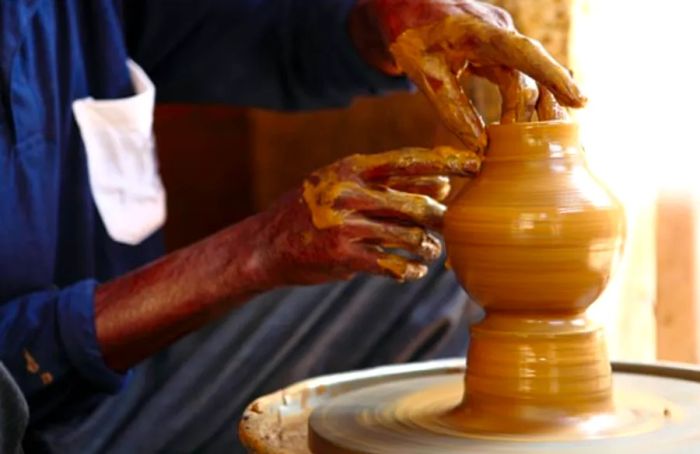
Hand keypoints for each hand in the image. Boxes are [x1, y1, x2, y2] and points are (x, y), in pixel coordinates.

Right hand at [256, 147, 479, 285]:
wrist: (264, 245)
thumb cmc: (310, 210)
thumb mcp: (342, 184)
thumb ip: (389, 183)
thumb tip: (442, 184)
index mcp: (352, 167)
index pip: (410, 161)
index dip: (447, 162)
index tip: (478, 162)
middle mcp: (350, 192)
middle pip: (418, 205)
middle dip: (443, 219)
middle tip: (453, 226)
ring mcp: (346, 225)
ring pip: (410, 237)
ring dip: (429, 248)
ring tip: (430, 252)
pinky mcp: (344, 257)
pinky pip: (393, 265)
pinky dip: (410, 270)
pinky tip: (413, 270)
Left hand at [351, 0, 584, 150]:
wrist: (403, 7)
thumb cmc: (411, 35)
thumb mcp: (424, 73)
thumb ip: (451, 108)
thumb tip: (480, 146)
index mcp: (481, 31)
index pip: (525, 53)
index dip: (554, 76)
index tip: (580, 99)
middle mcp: (499, 31)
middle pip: (531, 72)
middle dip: (540, 108)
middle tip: (545, 145)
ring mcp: (500, 39)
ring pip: (525, 77)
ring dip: (527, 110)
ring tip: (533, 142)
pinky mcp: (495, 49)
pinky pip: (515, 76)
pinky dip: (518, 100)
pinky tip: (524, 123)